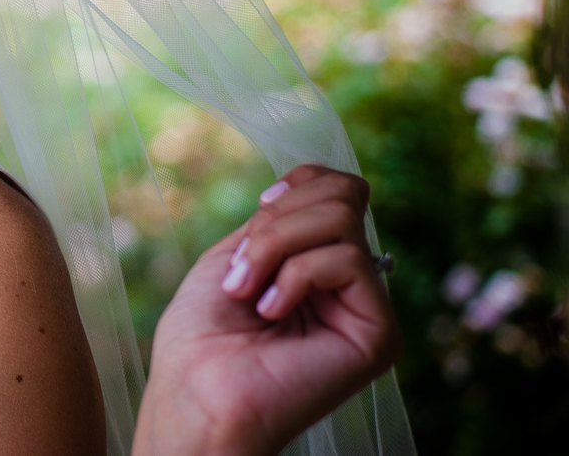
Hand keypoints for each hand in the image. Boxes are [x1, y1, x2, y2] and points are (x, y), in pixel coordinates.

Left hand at [135, 164, 401, 455]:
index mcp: (318, 265)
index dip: (302, 183)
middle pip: (343, 197)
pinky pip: (347, 260)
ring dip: (276, 245)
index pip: (341, 191)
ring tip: (247, 290)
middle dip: (278, 220)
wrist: (196, 392)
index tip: (260, 207)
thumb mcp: (236, 254)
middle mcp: (351, 286)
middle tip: (242, 267)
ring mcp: (367, 310)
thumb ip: (282, 221)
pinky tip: (271, 311)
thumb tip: (322, 185)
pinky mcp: (379, 334)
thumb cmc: (202, 334)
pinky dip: (295, 275)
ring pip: (343, 221)